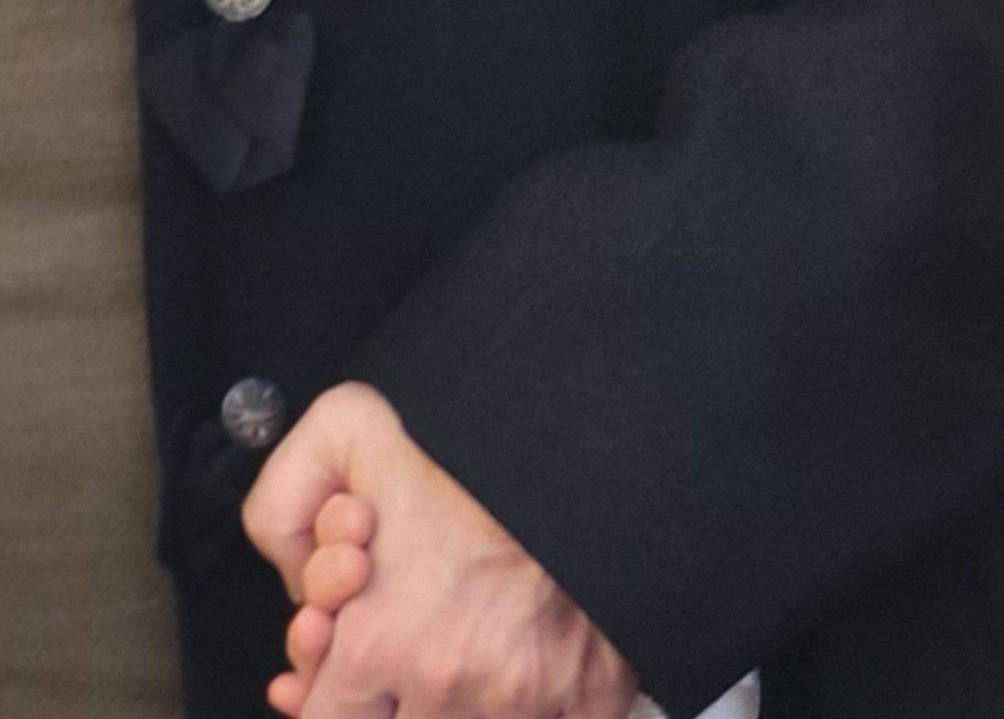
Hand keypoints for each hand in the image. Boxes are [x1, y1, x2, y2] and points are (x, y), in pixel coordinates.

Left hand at [246, 382, 638, 718]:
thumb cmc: (483, 446)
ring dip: (460, 704)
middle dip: (394, 700)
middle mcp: (448, 684)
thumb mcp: (343, 432)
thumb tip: (290, 572)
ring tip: (468, 654)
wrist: (603, 438)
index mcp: (378, 642)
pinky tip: (525, 680)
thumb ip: (281, 508)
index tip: (346, 671)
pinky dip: (537, 712)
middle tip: (409, 657)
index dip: (328, 694)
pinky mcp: (594, 691)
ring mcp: (527, 697)